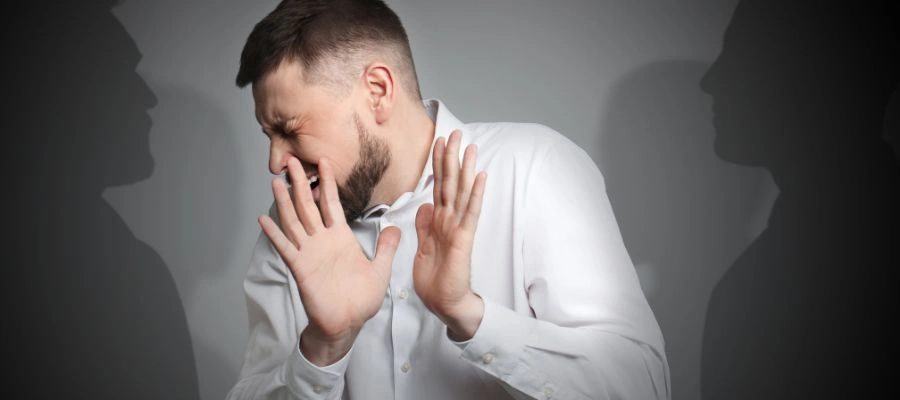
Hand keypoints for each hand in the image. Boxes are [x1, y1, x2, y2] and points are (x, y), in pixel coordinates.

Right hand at [259, 157, 399, 364]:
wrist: (347, 323)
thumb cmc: (361, 300)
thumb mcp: (380, 269)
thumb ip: (385, 247)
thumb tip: (395, 228)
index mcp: (341, 237)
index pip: (332, 203)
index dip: (327, 183)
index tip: (324, 162)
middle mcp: (322, 240)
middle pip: (308, 205)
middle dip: (301, 183)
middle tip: (292, 161)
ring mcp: (309, 252)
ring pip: (294, 221)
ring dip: (284, 202)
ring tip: (275, 182)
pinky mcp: (301, 267)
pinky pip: (286, 247)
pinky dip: (274, 234)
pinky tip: (263, 220)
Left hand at [413, 130, 486, 340]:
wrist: (446, 304)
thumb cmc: (436, 281)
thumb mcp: (423, 248)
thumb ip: (425, 226)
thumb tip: (424, 205)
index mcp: (439, 222)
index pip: (438, 187)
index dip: (437, 164)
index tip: (438, 142)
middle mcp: (450, 220)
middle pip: (450, 183)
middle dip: (451, 157)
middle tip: (455, 132)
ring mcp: (459, 228)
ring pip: (461, 192)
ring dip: (465, 167)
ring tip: (469, 145)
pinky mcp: (465, 238)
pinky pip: (470, 212)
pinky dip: (475, 193)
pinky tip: (480, 175)